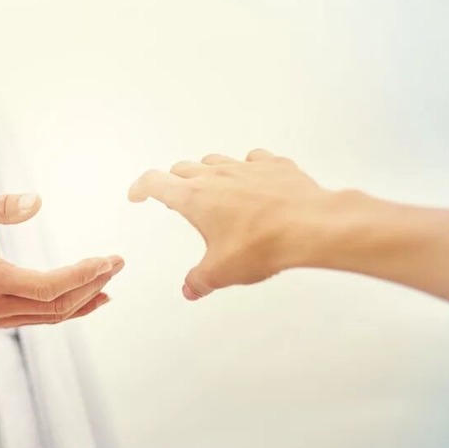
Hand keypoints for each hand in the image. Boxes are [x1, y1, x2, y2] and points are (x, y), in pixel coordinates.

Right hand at [0, 193, 123, 327]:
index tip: (107, 259)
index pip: (45, 287)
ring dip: (86, 297)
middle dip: (91, 284)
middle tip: (117, 262)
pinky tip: (96, 298)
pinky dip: (73, 308)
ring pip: (52, 315)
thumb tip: (37, 200)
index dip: (80, 276)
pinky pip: (45, 318)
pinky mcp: (3, 319)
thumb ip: (1, 206)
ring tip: (111, 275)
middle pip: (55, 305)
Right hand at [128, 149, 329, 299]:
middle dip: (174, 182)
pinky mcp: (273, 166)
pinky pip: (254, 159)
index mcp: (193, 197)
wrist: (311, 226)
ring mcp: (245, 167)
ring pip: (214, 160)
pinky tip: (255, 182)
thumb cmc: (263, 244)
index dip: (140, 187)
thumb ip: (199, 280)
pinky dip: (248, 168)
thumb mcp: (221, 272)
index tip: (138, 193)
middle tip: (175, 196)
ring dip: (208, 172)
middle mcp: (215, 175)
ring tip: (213, 188)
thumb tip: (191, 288)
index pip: (154, 182)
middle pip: (182, 169)